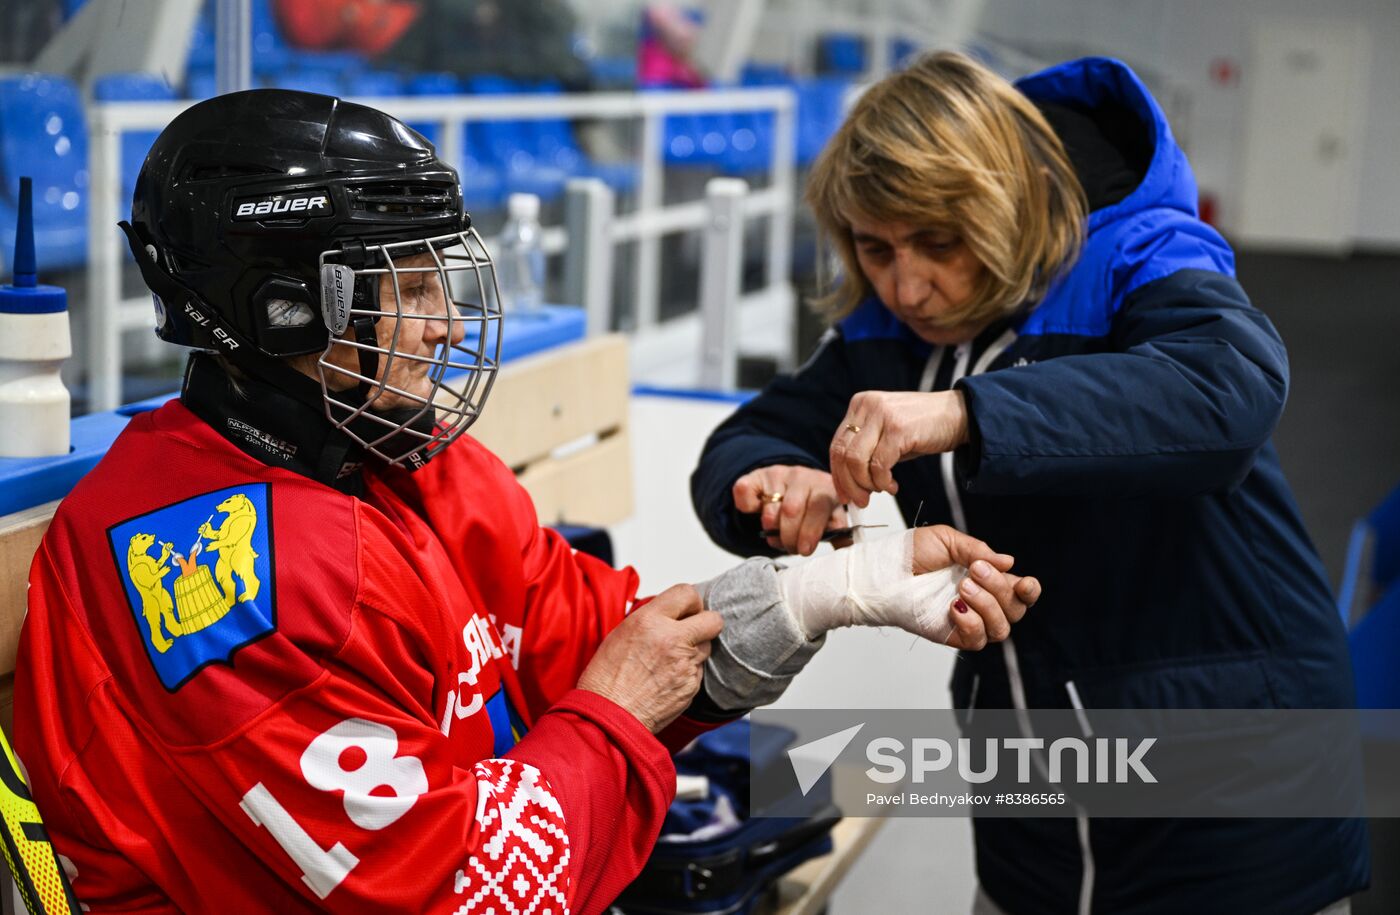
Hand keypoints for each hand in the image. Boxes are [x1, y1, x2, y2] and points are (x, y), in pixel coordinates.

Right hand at [577, 585, 723, 732]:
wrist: (608, 716)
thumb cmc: (606, 678)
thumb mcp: (621, 633)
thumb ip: (650, 619)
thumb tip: (669, 614)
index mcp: (650, 621)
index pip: (688, 593)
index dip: (690, 601)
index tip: (686, 609)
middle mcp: (672, 639)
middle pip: (713, 620)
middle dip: (706, 622)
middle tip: (692, 629)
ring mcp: (685, 665)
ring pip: (707, 647)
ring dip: (695, 649)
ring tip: (671, 659)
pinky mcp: (691, 686)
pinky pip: (699, 671)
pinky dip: (688, 672)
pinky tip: (667, 679)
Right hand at [732, 465, 849, 555]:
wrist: (789, 481)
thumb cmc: (811, 507)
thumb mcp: (829, 516)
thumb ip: (838, 532)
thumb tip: (848, 551)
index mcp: (827, 488)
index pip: (820, 508)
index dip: (811, 532)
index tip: (805, 549)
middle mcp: (804, 477)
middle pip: (792, 510)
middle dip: (789, 537)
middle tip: (791, 548)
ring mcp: (780, 474)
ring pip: (770, 509)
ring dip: (771, 529)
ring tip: (777, 536)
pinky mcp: (757, 475)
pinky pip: (745, 492)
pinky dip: (747, 507)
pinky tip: (756, 510)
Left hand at [830, 391, 969, 506]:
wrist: (960, 416)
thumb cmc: (924, 427)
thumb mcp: (886, 434)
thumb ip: (865, 450)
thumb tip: (847, 483)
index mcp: (860, 404)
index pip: (836, 445)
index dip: (838, 475)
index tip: (844, 494)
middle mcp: (867, 405)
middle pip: (843, 454)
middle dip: (850, 484)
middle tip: (861, 500)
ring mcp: (882, 415)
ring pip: (857, 461)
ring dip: (866, 484)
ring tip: (881, 491)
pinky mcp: (898, 428)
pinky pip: (879, 465)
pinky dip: (883, 482)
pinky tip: (893, 486)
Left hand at [912, 525, 1039, 649]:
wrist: (885, 571)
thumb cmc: (911, 554)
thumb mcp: (947, 540)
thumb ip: (978, 550)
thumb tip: (1008, 562)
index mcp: (987, 578)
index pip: (1020, 591)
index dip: (1030, 590)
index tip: (1024, 582)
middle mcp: (983, 601)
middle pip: (1015, 609)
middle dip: (999, 588)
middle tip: (974, 571)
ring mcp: (970, 620)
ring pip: (1001, 627)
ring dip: (987, 606)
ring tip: (962, 588)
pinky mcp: (954, 635)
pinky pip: (977, 639)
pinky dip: (971, 623)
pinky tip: (954, 607)